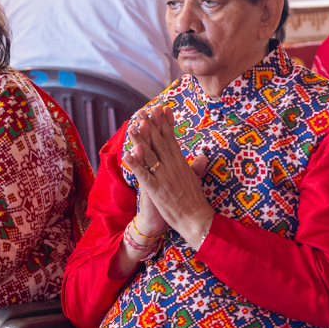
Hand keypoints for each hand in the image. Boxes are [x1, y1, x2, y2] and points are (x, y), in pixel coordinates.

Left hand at [123, 106, 212, 247]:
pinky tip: (126, 155)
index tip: (160, 108)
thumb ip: (195, 167)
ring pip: (150, 154)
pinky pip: (143, 175)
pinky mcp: (156, 189)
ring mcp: (164, 177)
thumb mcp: (195, 180)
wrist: (196, 218)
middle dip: (151, 125)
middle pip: (159, 141)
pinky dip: (135, 165)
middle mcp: (172, 166)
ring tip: (133, 126)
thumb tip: (202, 157)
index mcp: (180, 163)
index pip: (171, 138)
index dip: (164, 123)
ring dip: (141, 140)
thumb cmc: (195, 201)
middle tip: (144, 110)